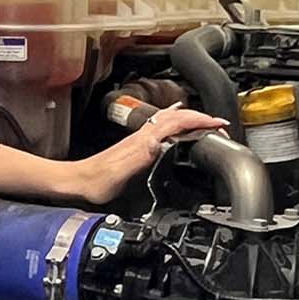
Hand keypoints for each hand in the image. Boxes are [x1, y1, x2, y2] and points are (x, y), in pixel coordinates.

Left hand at [74, 107, 227, 203]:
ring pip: (171, 119)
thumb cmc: (97, 183)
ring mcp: (140, 138)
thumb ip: (142, 156)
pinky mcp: (138, 145)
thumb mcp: (121, 174)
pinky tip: (180, 127)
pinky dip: (179, 122)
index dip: (201, 121)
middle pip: (178, 117)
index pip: (178, 122)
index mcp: (144, 141)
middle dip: (202, 117)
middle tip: (220, 126)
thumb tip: (164, 140)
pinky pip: (165, 126)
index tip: (219, 124)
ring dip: (192, 117)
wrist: (78, 182)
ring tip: (208, 123)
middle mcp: (143, 135)